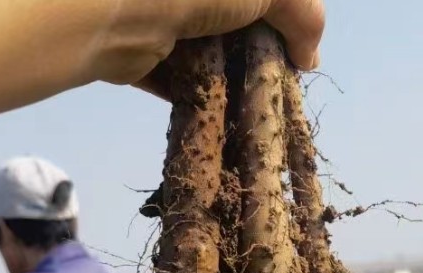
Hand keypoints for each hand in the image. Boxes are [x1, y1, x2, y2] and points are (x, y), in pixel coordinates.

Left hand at [0, 0, 323, 126]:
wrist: (112, 8)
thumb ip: (303, 14)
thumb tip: (310, 59)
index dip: (284, 13)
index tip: (298, 49)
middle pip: (230, 16)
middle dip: (256, 47)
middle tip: (277, 80)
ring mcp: (154, 14)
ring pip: (201, 44)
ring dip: (227, 72)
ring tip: (254, 102)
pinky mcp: (133, 48)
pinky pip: (170, 72)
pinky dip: (194, 91)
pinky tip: (219, 112)